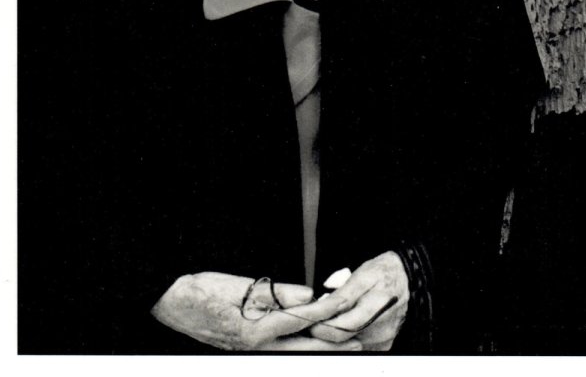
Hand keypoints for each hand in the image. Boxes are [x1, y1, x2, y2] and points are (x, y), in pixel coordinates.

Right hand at [151, 271, 362, 351]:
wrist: (173, 304)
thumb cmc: (203, 292)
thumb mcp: (240, 285)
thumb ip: (277, 292)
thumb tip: (309, 295)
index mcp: (256, 329)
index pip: (302, 320)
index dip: (328, 313)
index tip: (348, 310)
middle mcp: (256, 346)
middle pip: (303, 348)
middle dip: (332, 345)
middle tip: (359, 344)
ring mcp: (250, 350)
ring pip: (293, 353)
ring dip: (319, 349)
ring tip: (344, 346)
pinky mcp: (246, 348)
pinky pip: (279, 350)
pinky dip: (299, 347)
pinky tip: (309, 342)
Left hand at [285, 252, 410, 351]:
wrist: (411, 279)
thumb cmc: (385, 272)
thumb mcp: (363, 273)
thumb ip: (343, 294)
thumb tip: (322, 308)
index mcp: (377, 305)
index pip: (342, 327)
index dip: (321, 327)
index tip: (307, 320)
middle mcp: (382, 328)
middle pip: (343, 342)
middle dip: (322, 334)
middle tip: (308, 324)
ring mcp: (383, 340)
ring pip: (349, 348)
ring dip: (332, 339)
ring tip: (321, 325)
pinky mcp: (383, 346)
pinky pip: (358, 349)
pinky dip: (345, 341)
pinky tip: (338, 329)